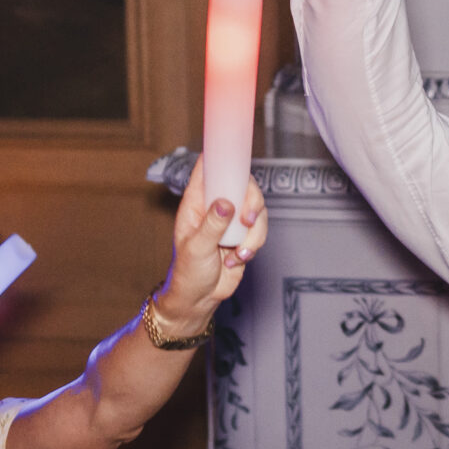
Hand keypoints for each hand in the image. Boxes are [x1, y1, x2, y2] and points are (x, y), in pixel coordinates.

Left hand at [147, 160, 268, 334]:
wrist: (200, 298)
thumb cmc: (188, 272)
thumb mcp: (196, 248)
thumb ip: (212, 225)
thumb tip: (225, 203)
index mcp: (196, 202)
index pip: (207, 168)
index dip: (220, 155)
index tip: (233, 149)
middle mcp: (215, 206)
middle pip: (242, 185)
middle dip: (251, 201)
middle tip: (247, 219)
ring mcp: (231, 220)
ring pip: (256, 209)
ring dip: (253, 231)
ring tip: (239, 252)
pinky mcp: (244, 235)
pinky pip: (260, 230)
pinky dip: (254, 244)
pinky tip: (238, 258)